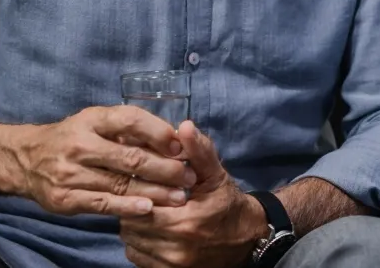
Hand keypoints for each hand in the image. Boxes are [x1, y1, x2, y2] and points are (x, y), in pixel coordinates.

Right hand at [8, 106, 195, 217]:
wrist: (25, 159)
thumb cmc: (73, 138)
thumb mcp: (97, 123)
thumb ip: (130, 129)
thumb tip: (176, 137)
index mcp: (92, 120)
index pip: (130, 120)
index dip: (159, 133)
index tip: (182, 146)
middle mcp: (79, 144)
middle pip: (131, 157)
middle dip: (166, 168)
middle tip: (189, 177)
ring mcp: (70, 173)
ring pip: (121, 183)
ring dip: (155, 191)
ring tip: (179, 197)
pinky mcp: (65, 198)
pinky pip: (103, 203)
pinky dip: (128, 206)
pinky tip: (148, 208)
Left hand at [121, 121, 267, 267]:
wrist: (248, 239)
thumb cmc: (228, 203)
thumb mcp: (216, 175)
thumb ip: (199, 151)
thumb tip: (184, 126)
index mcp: (187, 222)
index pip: (140, 207)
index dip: (138, 194)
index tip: (144, 185)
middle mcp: (177, 248)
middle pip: (131, 226)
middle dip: (134, 209)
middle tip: (144, 198)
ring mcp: (172, 265)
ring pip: (131, 242)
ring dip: (134, 227)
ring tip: (148, 214)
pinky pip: (137, 257)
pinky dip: (139, 244)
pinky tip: (152, 231)